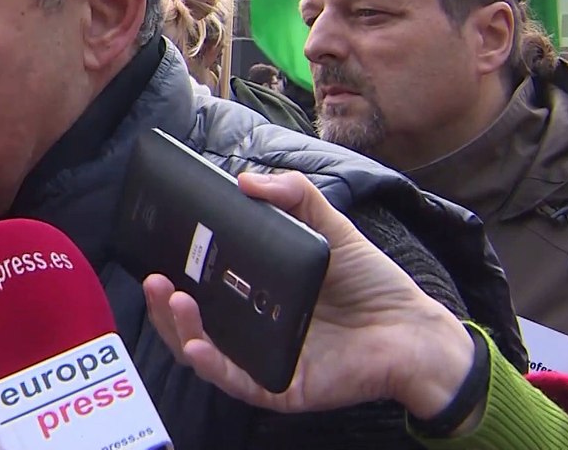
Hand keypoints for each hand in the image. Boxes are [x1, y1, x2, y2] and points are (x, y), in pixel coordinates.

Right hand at [144, 172, 474, 418]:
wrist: (413, 328)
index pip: (201, 288)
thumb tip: (246, 180)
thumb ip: (294, 196)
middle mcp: (251, 329)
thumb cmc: (372, 283)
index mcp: (254, 295)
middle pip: (191, 323)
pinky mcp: (280, 387)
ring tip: (173, 299)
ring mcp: (262, 360)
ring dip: (180, 329)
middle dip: (164, 304)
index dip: (174, 274)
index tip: (156, 252)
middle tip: (154, 278)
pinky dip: (213, 365)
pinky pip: (237, 382)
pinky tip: (198, 345)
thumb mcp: (330, 227)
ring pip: (204, 354)